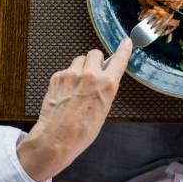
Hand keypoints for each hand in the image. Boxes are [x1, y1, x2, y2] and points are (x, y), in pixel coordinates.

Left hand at [16, 39, 132, 181]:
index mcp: (107, 85)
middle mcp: (90, 76)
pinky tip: (66, 92)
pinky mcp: (57, 77)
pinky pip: (66, 70)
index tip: (126, 42)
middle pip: (95, 53)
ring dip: (81, 67)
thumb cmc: (82, 131)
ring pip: (79, 59)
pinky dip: (67, 78)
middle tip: (93, 72)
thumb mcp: (104, 110)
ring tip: (78, 84)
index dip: (123, 49)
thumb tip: (104, 78)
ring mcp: (71, 74)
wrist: (56, 139)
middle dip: (95, 61)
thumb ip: (105, 89)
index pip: (119, 60)